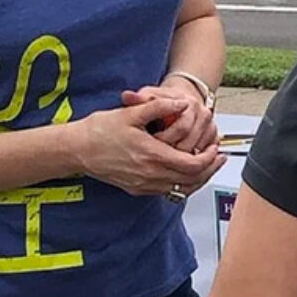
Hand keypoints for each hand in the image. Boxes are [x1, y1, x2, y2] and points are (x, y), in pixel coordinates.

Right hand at [70, 99, 226, 197]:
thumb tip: (181, 103)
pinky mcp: (138, 189)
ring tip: (209, 166)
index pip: (191, 164)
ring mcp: (144, 185)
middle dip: (210, 168)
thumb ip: (158, 107)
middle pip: (191, 180)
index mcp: (151, 155)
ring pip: (181, 189)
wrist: (76, 150)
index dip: (208, 157)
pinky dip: (183, 184)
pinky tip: (186, 173)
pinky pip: (168, 192)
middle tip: (219, 157)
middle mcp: (149, 174)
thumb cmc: (99, 131)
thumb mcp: (130, 113)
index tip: (215, 147)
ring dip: (199, 179)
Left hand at [122, 83, 219, 158]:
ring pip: (199, 153)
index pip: (181, 128)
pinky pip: (205, 157)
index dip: (165, 139)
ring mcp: (209, 127)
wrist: (180, 99)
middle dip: (172, 153)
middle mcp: (203, 115)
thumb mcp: (148, 97)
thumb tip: (128, 96)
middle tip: (156, 158)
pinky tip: (177, 166)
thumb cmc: (163, 100)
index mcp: (189, 104)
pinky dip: (192, 164)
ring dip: (181, 161)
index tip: (151, 143)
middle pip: (191, 143)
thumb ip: (138, 99)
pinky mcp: (212, 138)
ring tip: (165, 162)